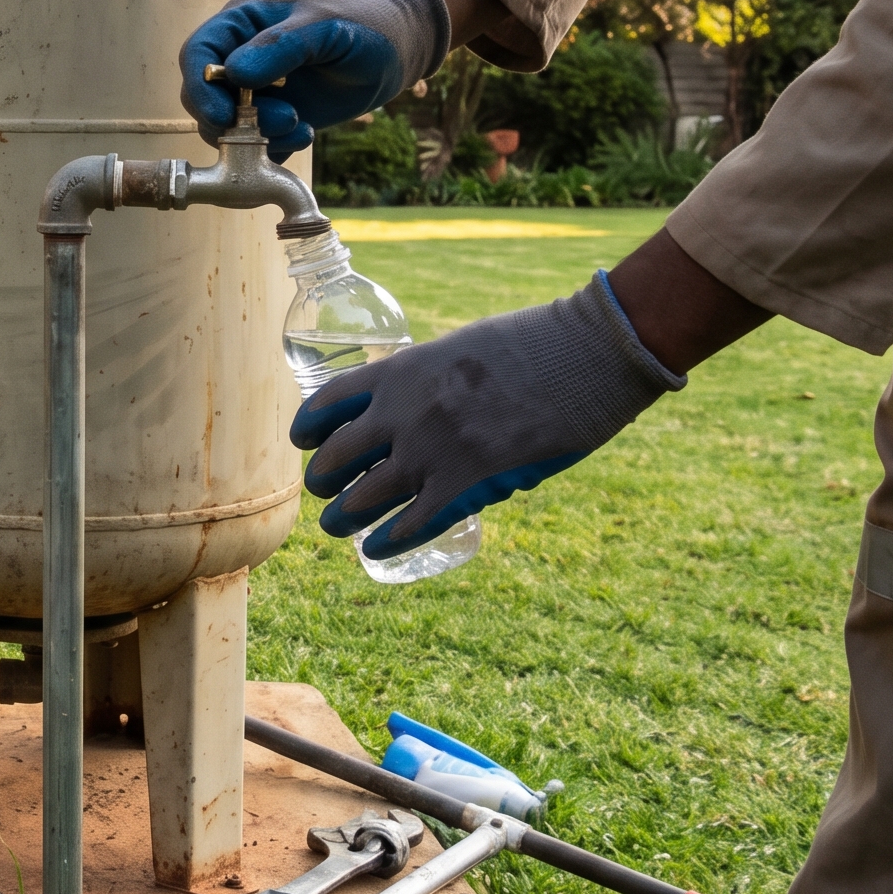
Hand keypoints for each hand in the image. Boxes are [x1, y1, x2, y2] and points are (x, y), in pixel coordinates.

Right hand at [178, 0, 450, 153]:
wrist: (397, 51)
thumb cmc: (363, 25)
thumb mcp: (326, 27)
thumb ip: (281, 46)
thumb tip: (234, 74)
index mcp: (242, 23)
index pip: (197, 54)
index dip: (200, 87)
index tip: (223, 115)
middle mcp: (239, 57)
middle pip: (203, 96)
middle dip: (232, 119)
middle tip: (282, 119)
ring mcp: (254, 91)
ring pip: (224, 126)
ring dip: (255, 136)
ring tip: (301, 125)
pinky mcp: (272, 118)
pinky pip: (250, 145)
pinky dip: (271, 149)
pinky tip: (306, 134)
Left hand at [290, 272, 684, 561]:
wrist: (587, 351)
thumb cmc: (534, 342)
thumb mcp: (461, 347)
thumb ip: (432, 381)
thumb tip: (423, 416)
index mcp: (400, 370)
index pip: (327, 403)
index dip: (308, 428)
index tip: (304, 442)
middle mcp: (404, 411)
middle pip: (334, 456)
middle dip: (322, 479)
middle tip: (324, 489)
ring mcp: (433, 449)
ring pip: (362, 497)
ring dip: (342, 517)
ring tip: (336, 526)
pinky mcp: (469, 480)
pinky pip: (413, 523)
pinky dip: (387, 542)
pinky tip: (374, 551)